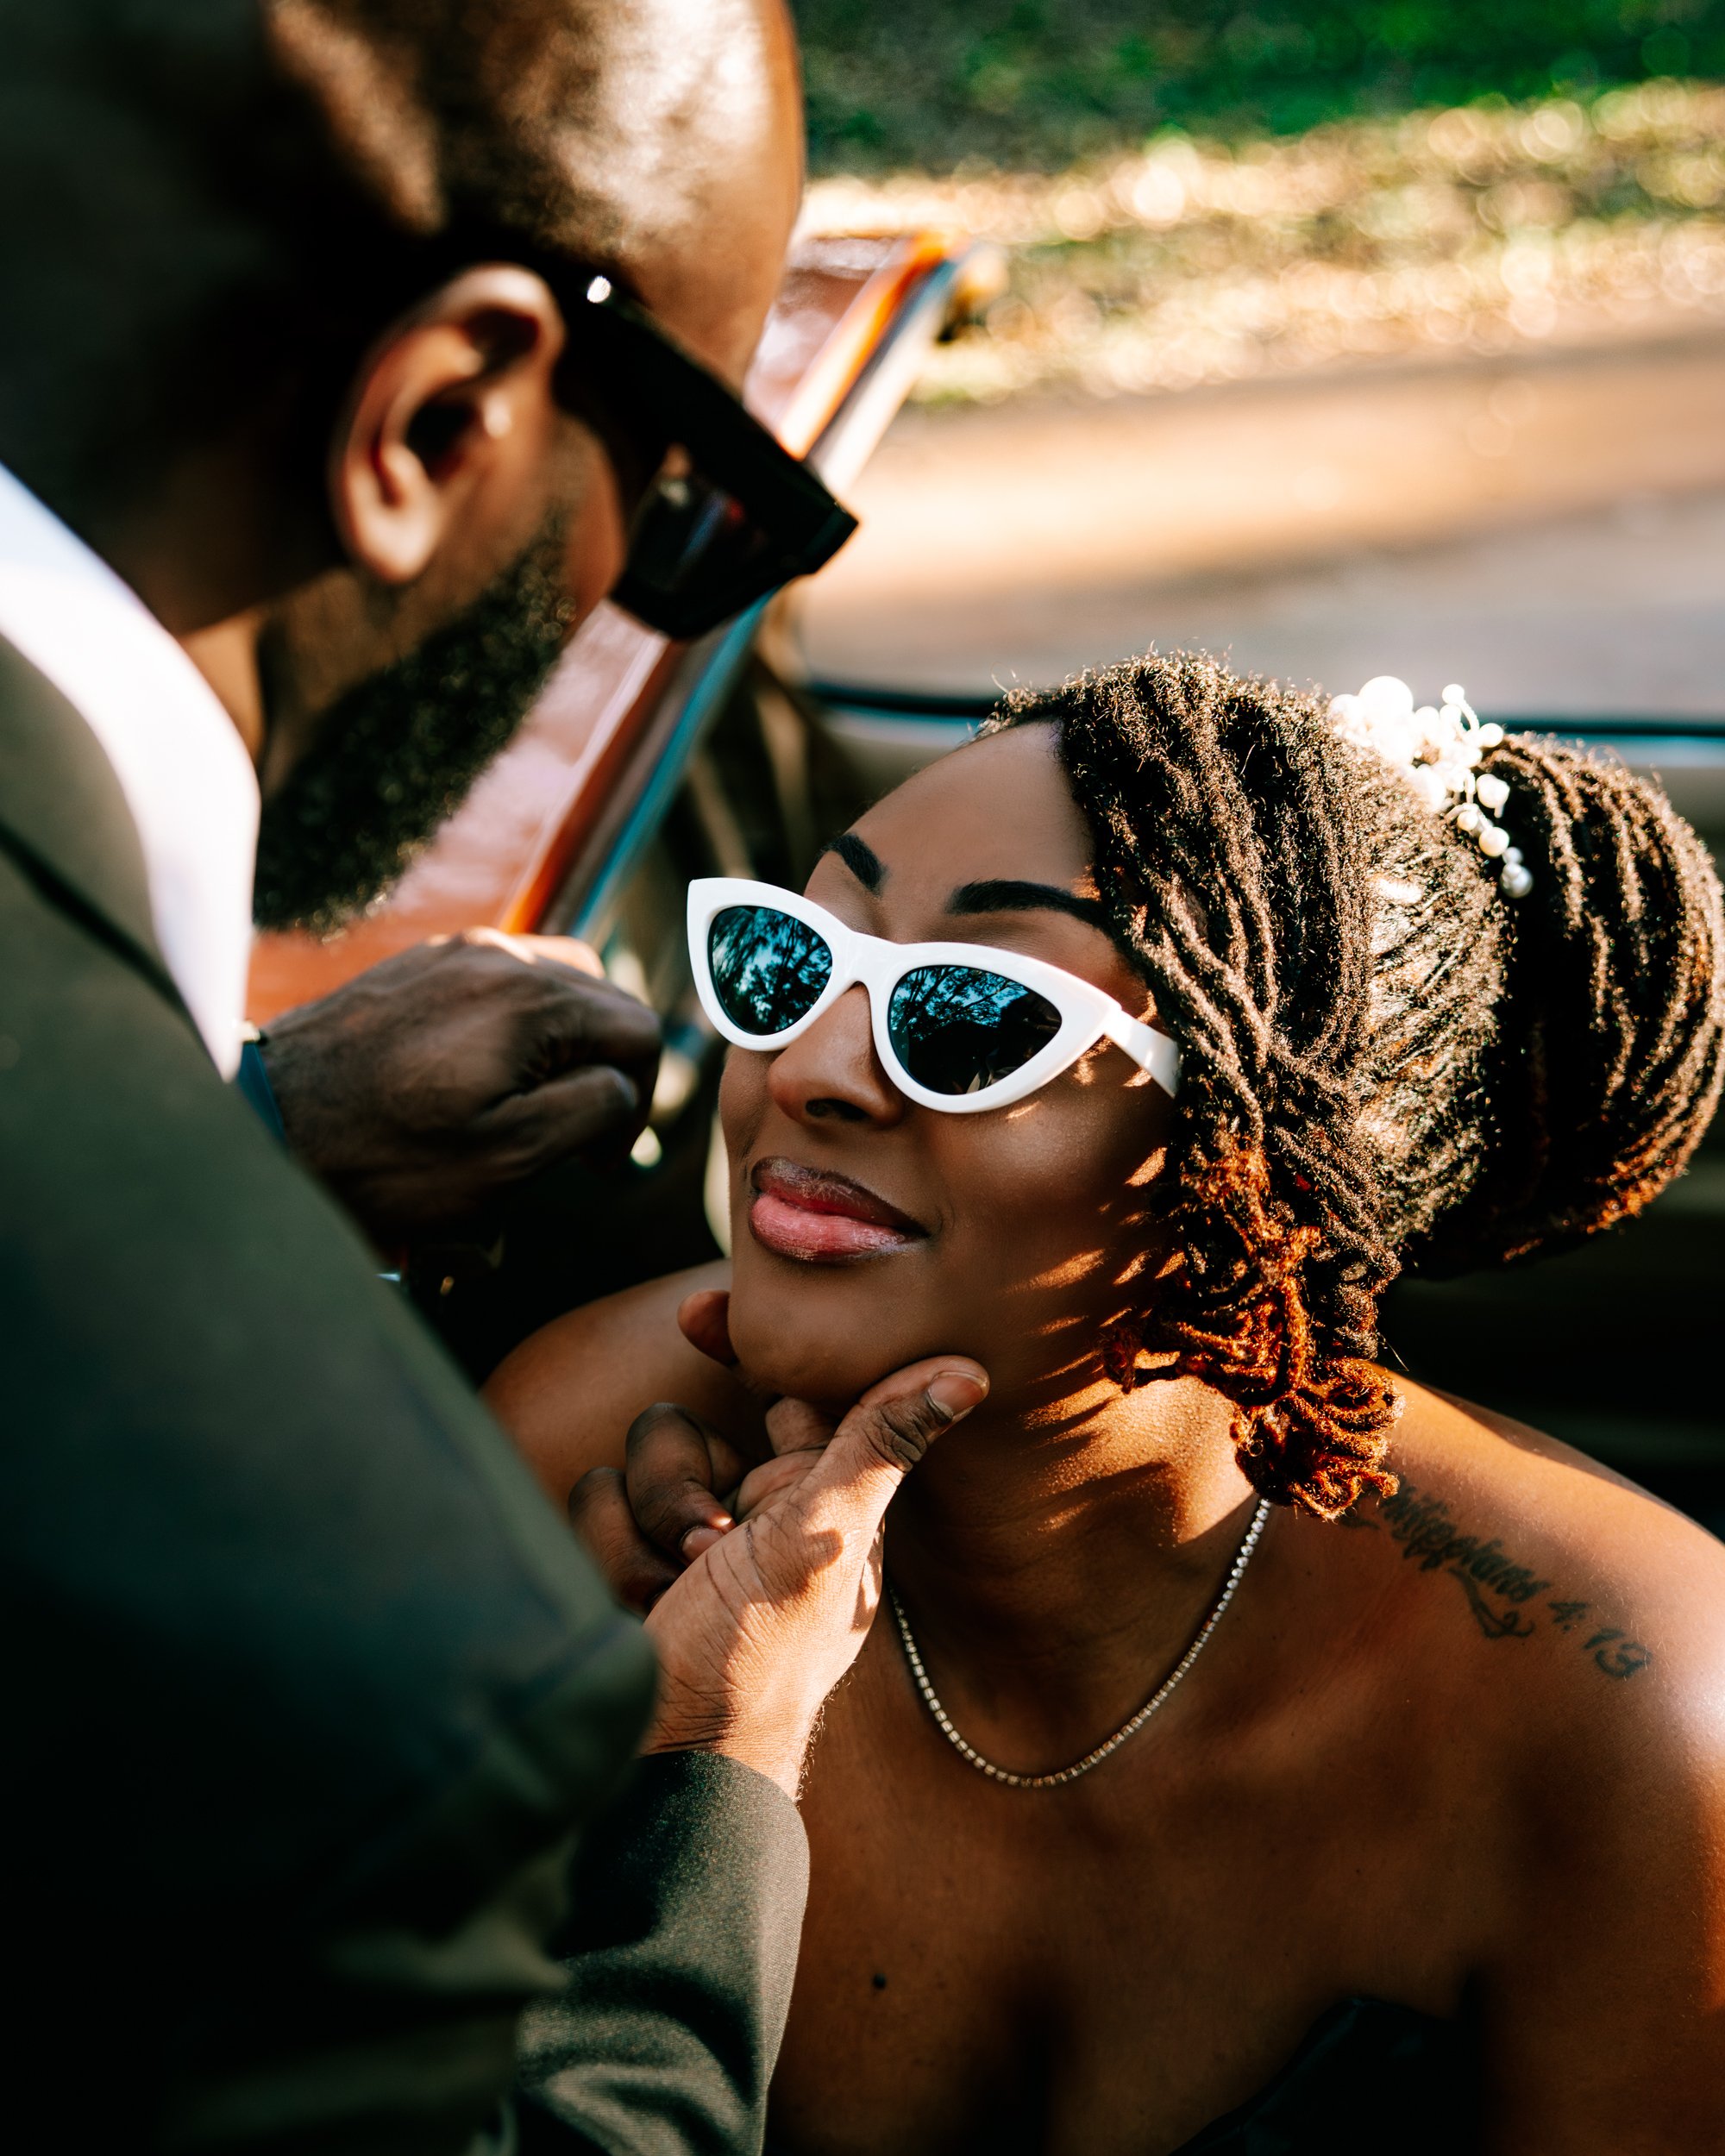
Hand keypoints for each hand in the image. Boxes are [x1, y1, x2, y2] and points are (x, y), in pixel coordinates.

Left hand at [258, 930, 660, 1241]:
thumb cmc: (382, 1155)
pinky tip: (475, 1084)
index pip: (638, 1031)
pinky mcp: (414, 969)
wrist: (261, 1125)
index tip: (600, 1159)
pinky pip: (493, 986)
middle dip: (601, 1068)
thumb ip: (592, 1110)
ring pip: (550, 986)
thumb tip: (620, 1087)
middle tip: (575, 1138)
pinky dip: (509, 1032)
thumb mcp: (508, 1156)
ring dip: (559, 1047)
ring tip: (529, 1108)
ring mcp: (450, 955)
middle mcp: (496, 956)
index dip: (639, 1101)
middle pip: (600, 999)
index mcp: (530, 998)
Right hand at [570, 1290, 987, 1797]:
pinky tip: (632, 1610)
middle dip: (681, 1484)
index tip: (695, 1313)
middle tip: (707, 1547)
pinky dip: (605, 1557)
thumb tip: (971, 1369)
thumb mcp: (826, 1540)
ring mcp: (682, 1543)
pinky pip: (590, 1503)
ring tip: (671, 1595)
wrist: (665, 1774)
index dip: (738, 1348)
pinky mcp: (622, 1564)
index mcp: (817, 1498)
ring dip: (642, 1529)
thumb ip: (880, 1443)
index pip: (781, 1390)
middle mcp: (753, 1513)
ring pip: (633, 1461)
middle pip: (689, 1423)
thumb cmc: (759, 1665)